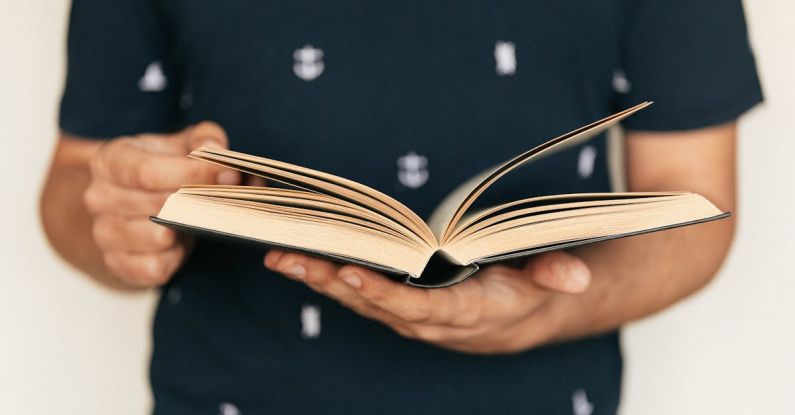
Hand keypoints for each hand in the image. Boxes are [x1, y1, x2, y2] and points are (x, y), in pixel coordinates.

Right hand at [83, 122, 239, 287]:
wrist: (131, 207)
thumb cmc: (163, 170)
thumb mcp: (181, 145)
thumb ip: (204, 141)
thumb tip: (220, 157)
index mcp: (110, 161)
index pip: (147, 172)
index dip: (193, 174)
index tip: (227, 175)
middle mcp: (99, 197)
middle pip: (158, 205)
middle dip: (200, 203)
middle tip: (227, 200)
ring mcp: (104, 233)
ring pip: (157, 238)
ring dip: (186, 231)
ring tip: (198, 220)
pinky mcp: (117, 264)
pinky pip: (154, 268)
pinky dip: (174, 259)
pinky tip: (179, 245)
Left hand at [264, 249, 590, 353]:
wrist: (513, 321)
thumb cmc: (526, 293)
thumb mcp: (546, 282)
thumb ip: (555, 277)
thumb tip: (574, 277)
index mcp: (462, 313)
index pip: (417, 308)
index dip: (384, 294)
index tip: (352, 272)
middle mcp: (427, 319)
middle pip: (373, 303)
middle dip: (332, 281)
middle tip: (292, 256)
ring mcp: (407, 314)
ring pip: (357, 299)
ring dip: (319, 278)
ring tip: (280, 255)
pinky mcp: (395, 304)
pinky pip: (357, 292)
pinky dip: (326, 275)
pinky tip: (298, 257)